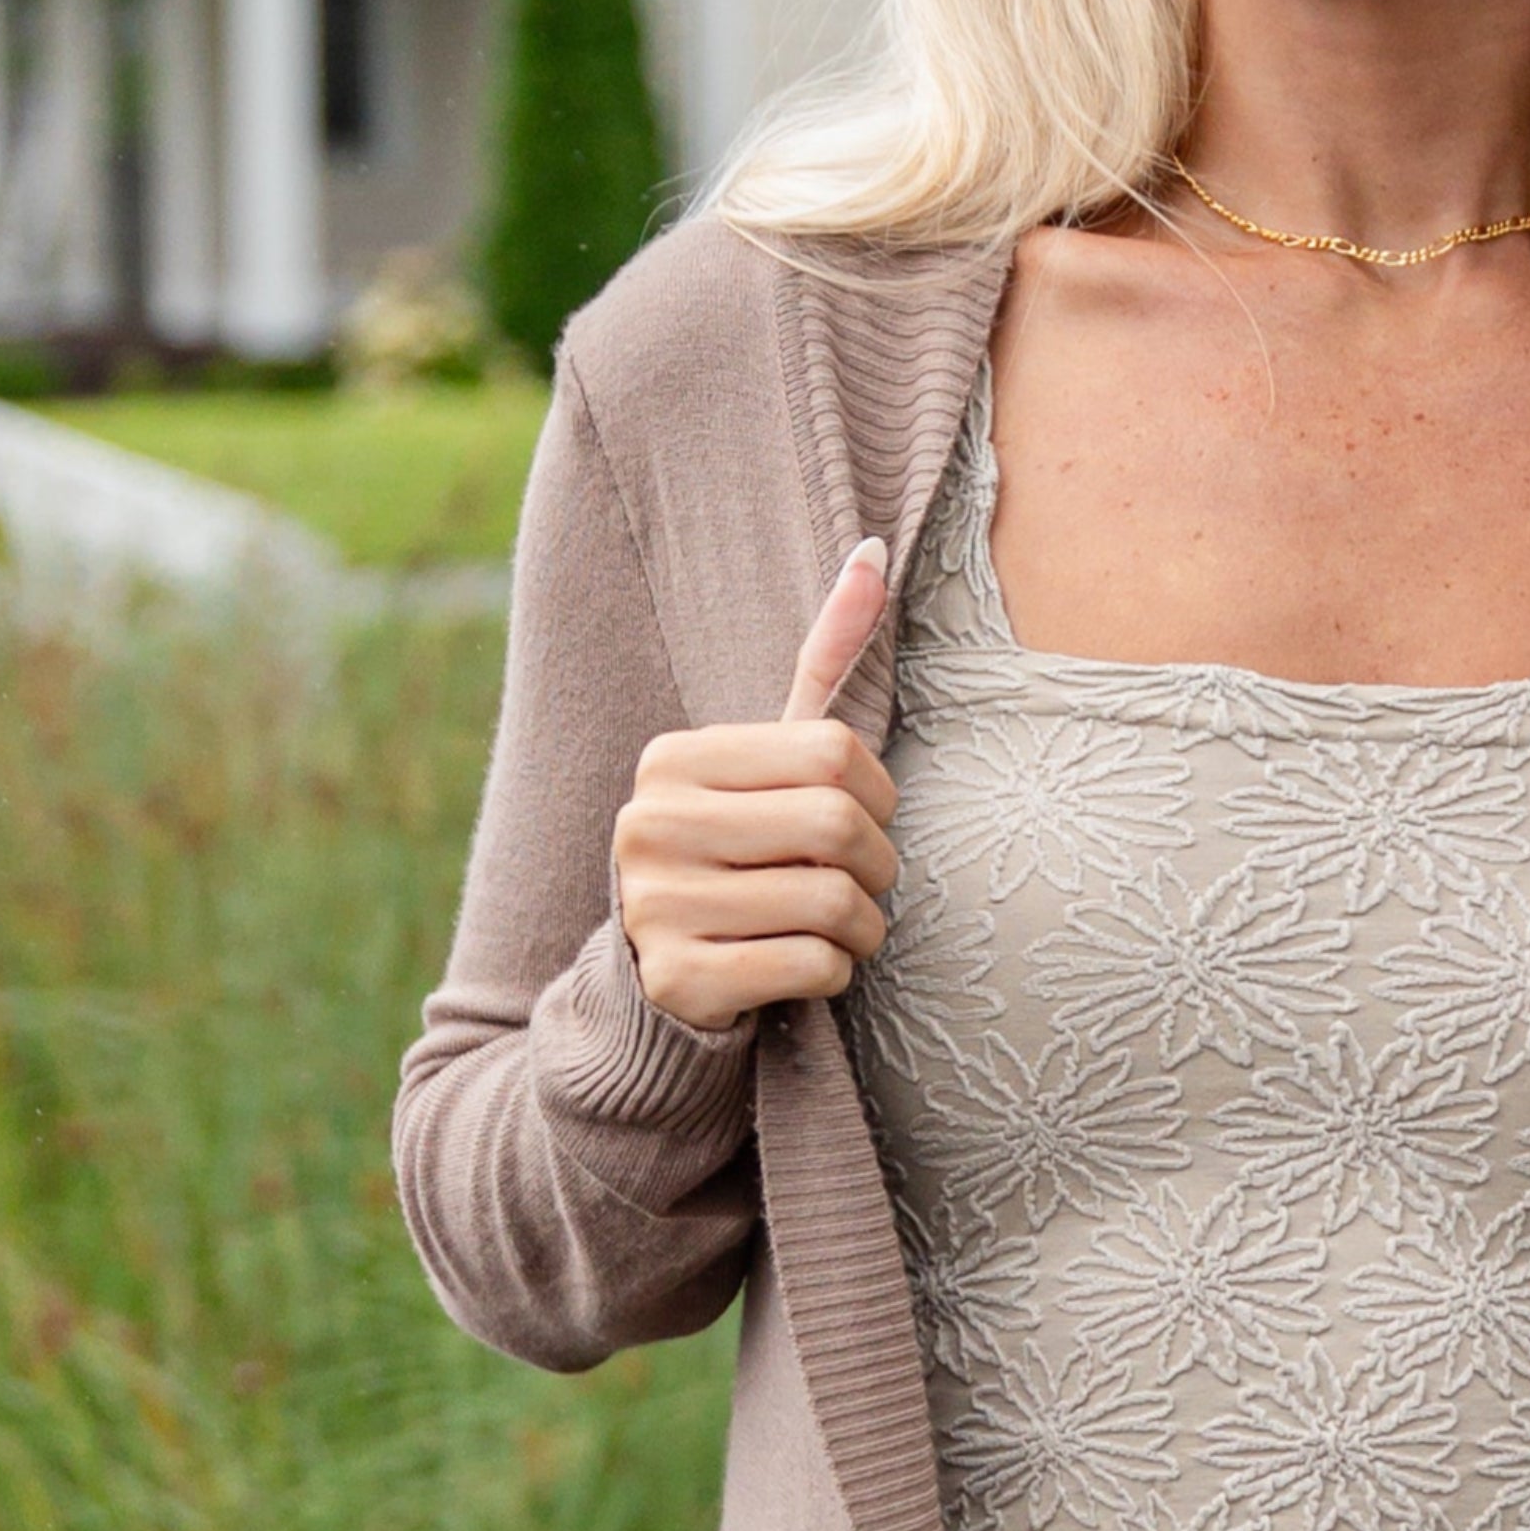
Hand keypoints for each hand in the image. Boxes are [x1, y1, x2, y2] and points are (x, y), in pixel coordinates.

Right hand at [610, 543, 901, 1032]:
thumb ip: (823, 661)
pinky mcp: (677, 979)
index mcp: (675, 759)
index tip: (860, 817)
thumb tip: (874, 550)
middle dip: (879, 866)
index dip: (877, 794)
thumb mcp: (772, 758)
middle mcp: (650, 823)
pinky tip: (808, 966)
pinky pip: (812, 967)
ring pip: (831, 905)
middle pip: (837, 828)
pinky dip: (837, 973)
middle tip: (864, 882)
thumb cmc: (742, 850)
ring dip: (866, 927)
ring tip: (844, 927)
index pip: (834, 752)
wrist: (661, 976)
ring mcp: (656, 905)